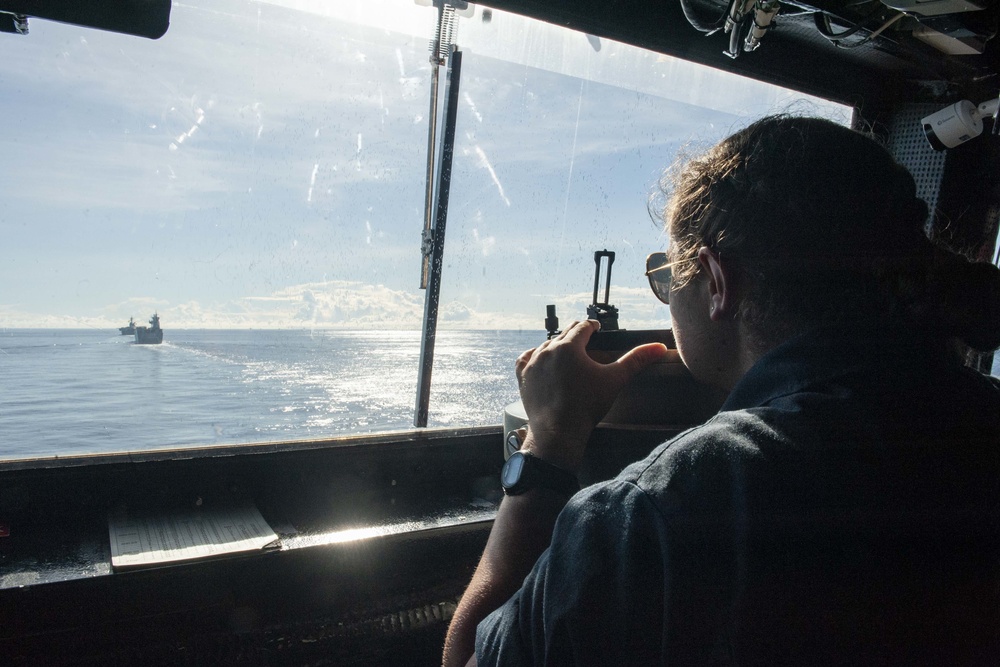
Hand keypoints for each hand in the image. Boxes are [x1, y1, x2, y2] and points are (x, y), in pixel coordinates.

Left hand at [515, 320, 668, 472]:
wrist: (559, 432)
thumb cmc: (587, 406)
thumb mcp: (615, 380)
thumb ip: (636, 360)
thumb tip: (660, 347)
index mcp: (569, 346)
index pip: (583, 327)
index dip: (592, 326)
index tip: (597, 328)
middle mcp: (547, 350)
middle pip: (564, 334)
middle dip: (576, 335)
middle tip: (585, 338)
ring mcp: (533, 363)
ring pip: (546, 345)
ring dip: (557, 346)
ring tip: (567, 351)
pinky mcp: (523, 377)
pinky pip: (526, 358)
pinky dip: (534, 356)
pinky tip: (541, 359)